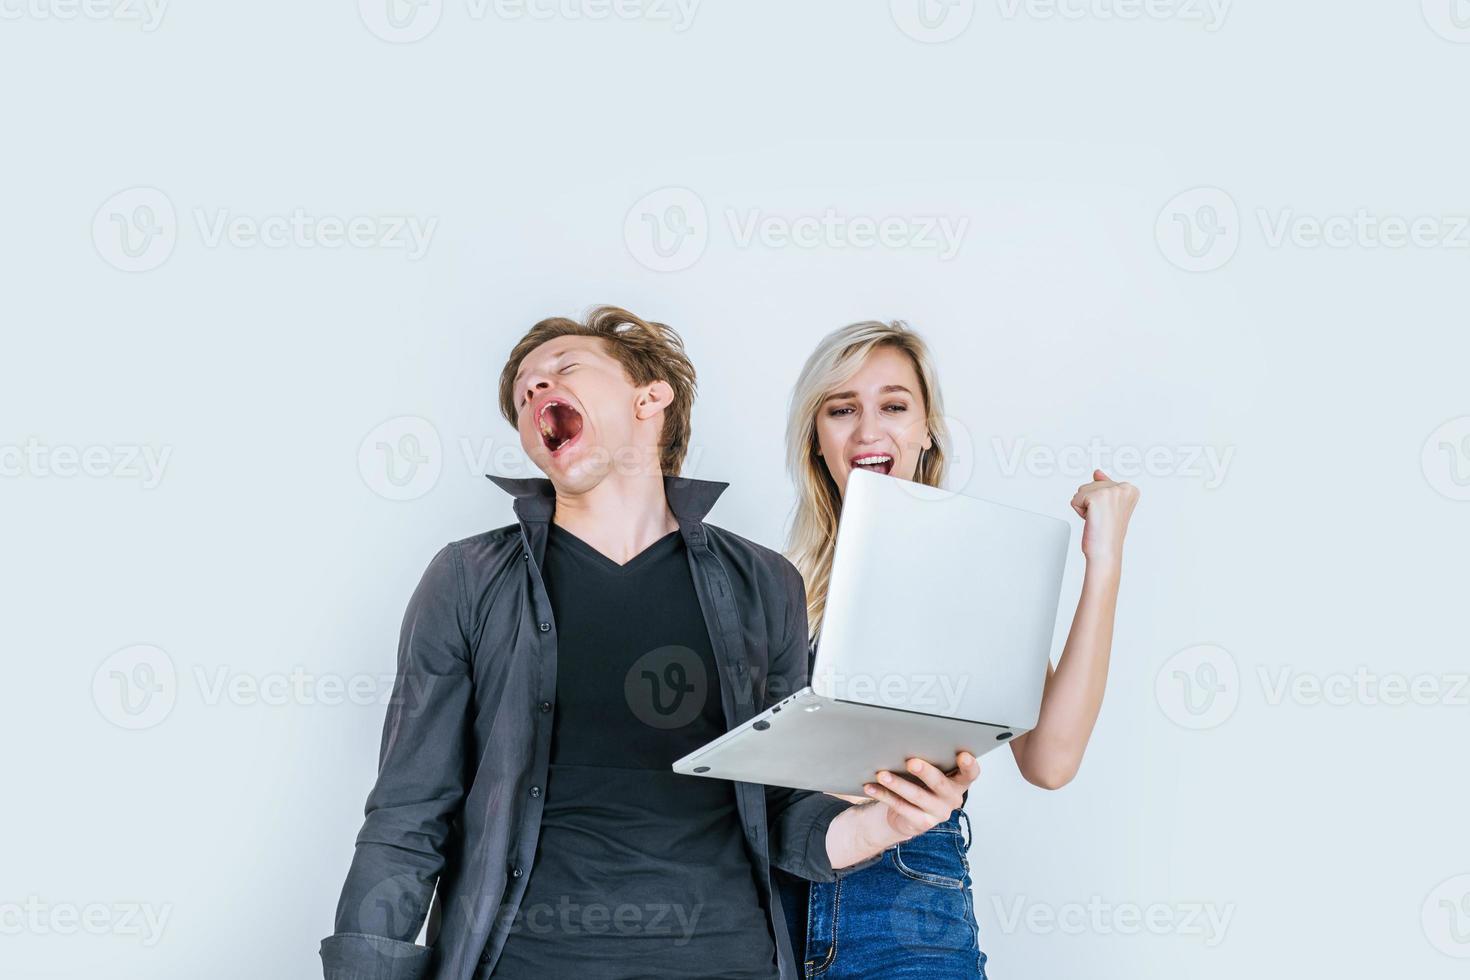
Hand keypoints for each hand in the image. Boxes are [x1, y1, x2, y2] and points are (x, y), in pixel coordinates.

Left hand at [862, 752, 979, 840]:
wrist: (910, 815)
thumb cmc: (922, 784)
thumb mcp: (929, 772)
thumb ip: (927, 760)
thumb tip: (903, 741)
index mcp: (959, 782)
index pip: (971, 773)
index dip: (969, 765)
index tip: (963, 755)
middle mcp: (952, 798)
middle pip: (940, 783)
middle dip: (925, 772)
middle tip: (911, 762)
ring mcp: (938, 812)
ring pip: (916, 796)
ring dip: (897, 784)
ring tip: (882, 774)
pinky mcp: (922, 823)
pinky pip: (900, 807)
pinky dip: (883, 795)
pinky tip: (871, 786)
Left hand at [1071, 468, 1139, 564]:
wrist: (1105, 552)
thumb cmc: (1107, 533)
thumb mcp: (1109, 506)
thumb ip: (1104, 486)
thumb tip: (1097, 472)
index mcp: (1131, 489)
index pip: (1101, 484)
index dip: (1099, 502)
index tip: (1109, 515)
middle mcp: (1124, 487)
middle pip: (1090, 485)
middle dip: (1091, 502)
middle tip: (1102, 518)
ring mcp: (1111, 491)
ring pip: (1082, 490)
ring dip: (1084, 506)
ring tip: (1098, 519)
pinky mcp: (1097, 497)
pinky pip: (1075, 499)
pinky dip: (1078, 511)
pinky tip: (1091, 520)